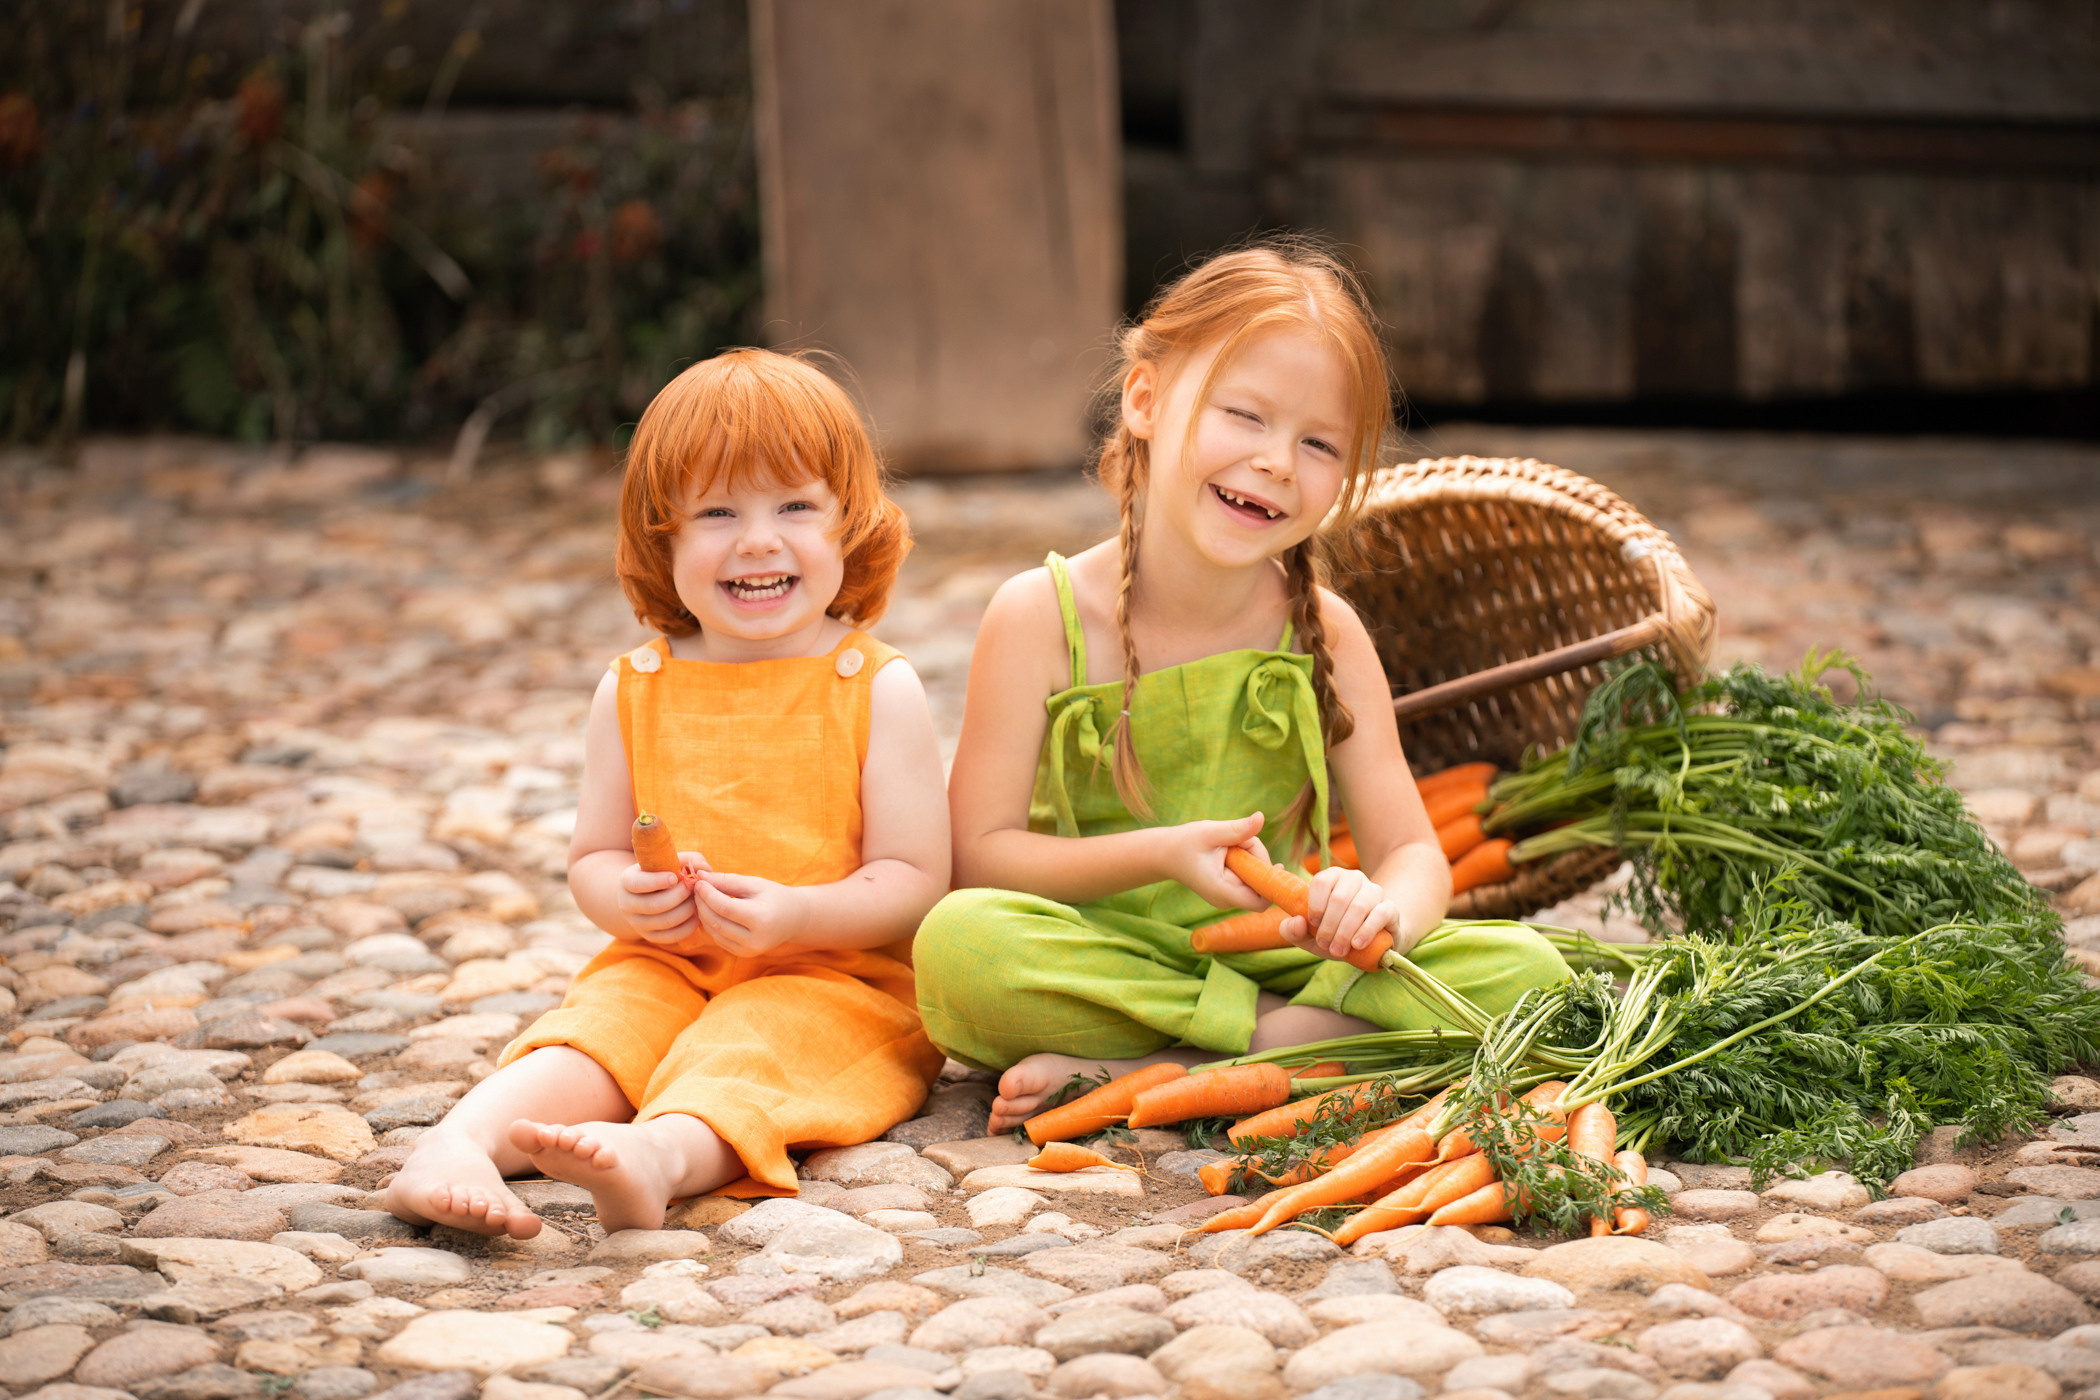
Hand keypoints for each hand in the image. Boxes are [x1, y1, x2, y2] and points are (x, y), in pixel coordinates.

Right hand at [616, 850, 710, 944]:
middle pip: (654, 905)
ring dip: (687, 910)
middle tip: (693, 888)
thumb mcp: (668, 861)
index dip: (656, 881)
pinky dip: (688, 926)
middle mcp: (627, 904)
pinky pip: (672, 936)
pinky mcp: (650, 937)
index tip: (674, 877)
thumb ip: (688, 859)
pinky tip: (696, 915)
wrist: (645, 895)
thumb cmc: (662, 872)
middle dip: (679, 896)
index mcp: (628, 881)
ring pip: (665, 921)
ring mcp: (637, 923)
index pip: (637, 883)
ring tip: (697, 899)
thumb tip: (704, 869)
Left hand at [691, 870, 809, 957]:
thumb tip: (700, 877)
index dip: (707, 894)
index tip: (699, 881)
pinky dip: (710, 925)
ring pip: (713, 932)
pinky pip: (718, 939)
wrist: (794, 919)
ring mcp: (748, 950)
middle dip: (702, 904)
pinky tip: (710, 911)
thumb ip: (727, 880)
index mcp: (761, 919)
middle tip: (697, 888)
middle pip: (716, 921)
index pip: (724, 908)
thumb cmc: (774, 896)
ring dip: (703, 914)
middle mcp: (755, 940)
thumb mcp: (754, 884)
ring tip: (702, 898)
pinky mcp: (743, 954)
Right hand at [1161, 812, 1274, 911]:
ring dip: (1251, 858)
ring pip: (1255, 879)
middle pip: (1261, 885)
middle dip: (1258, 861)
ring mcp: (1228, 898)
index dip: (1273, 886)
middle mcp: (1226, 900)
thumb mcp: (1211, 832)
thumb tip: (1261, 817)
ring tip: (1228, 844)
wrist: (1165, 854)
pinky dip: (1246, 862)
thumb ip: (1238, 829)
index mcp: (1222, 890)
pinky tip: (1229, 852)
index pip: (1260, 902)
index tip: (1277, 863)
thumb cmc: (1185, 842)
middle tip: (1238, 841)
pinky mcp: (1229, 891)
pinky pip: (1248, 877)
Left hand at [1280, 865, 1398, 961]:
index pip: (1322, 881)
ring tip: (1338, 950)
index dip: (1315, 904)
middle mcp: (1354, 879)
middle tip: (1325, 945)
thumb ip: (1293, 930)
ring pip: (1359, 906)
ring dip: (1345, 931)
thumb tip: (1297, 922)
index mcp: (1333, 877)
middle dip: (1329, 926)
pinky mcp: (1390, 908)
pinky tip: (1357, 944)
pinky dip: (1366, 930)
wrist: (1370, 944)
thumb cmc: (1335, 934)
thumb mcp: (1309, 935)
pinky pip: (1380, 914)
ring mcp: (1374, 891)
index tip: (1313, 925)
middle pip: (1339, 898)